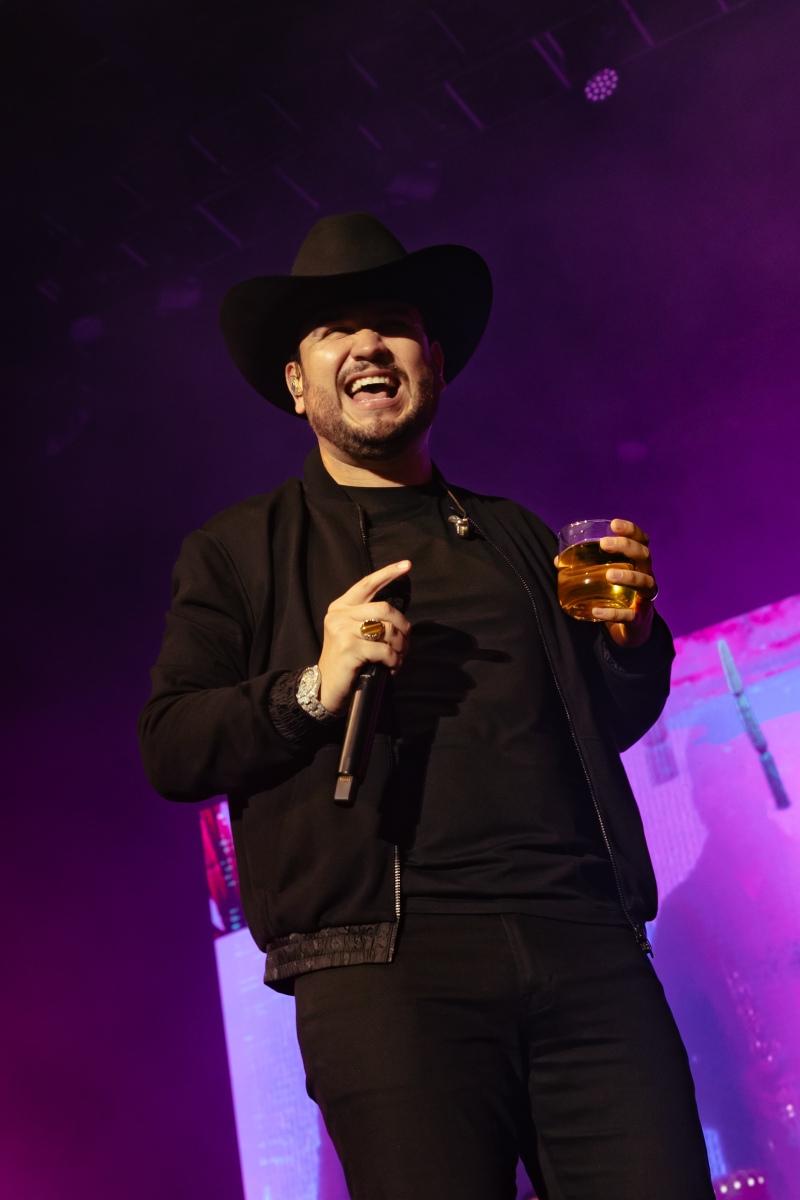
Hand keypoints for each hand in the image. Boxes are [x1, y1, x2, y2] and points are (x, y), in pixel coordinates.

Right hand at [317, 560, 411, 713]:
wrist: (327, 688)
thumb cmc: (346, 661)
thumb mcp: (351, 633)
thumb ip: (368, 618)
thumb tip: (399, 616)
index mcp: (340, 606)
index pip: (367, 583)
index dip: (388, 573)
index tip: (407, 565)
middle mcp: (339, 615)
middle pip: (384, 608)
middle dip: (403, 626)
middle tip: (406, 643)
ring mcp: (342, 631)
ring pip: (387, 629)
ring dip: (400, 647)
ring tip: (399, 658)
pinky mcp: (348, 648)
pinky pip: (384, 650)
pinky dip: (394, 660)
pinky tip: (392, 668)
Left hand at [593, 519, 656, 648]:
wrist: (631, 630)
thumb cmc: (618, 596)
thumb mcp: (605, 579)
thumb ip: (586, 568)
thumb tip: (557, 560)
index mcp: (637, 564)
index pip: (641, 541)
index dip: (631, 530)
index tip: (614, 524)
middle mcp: (646, 576)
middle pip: (644, 556)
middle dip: (627, 547)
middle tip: (605, 544)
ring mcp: (645, 598)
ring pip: (645, 582)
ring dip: (628, 577)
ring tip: (609, 575)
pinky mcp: (638, 619)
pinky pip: (629, 615)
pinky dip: (613, 614)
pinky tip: (597, 611)